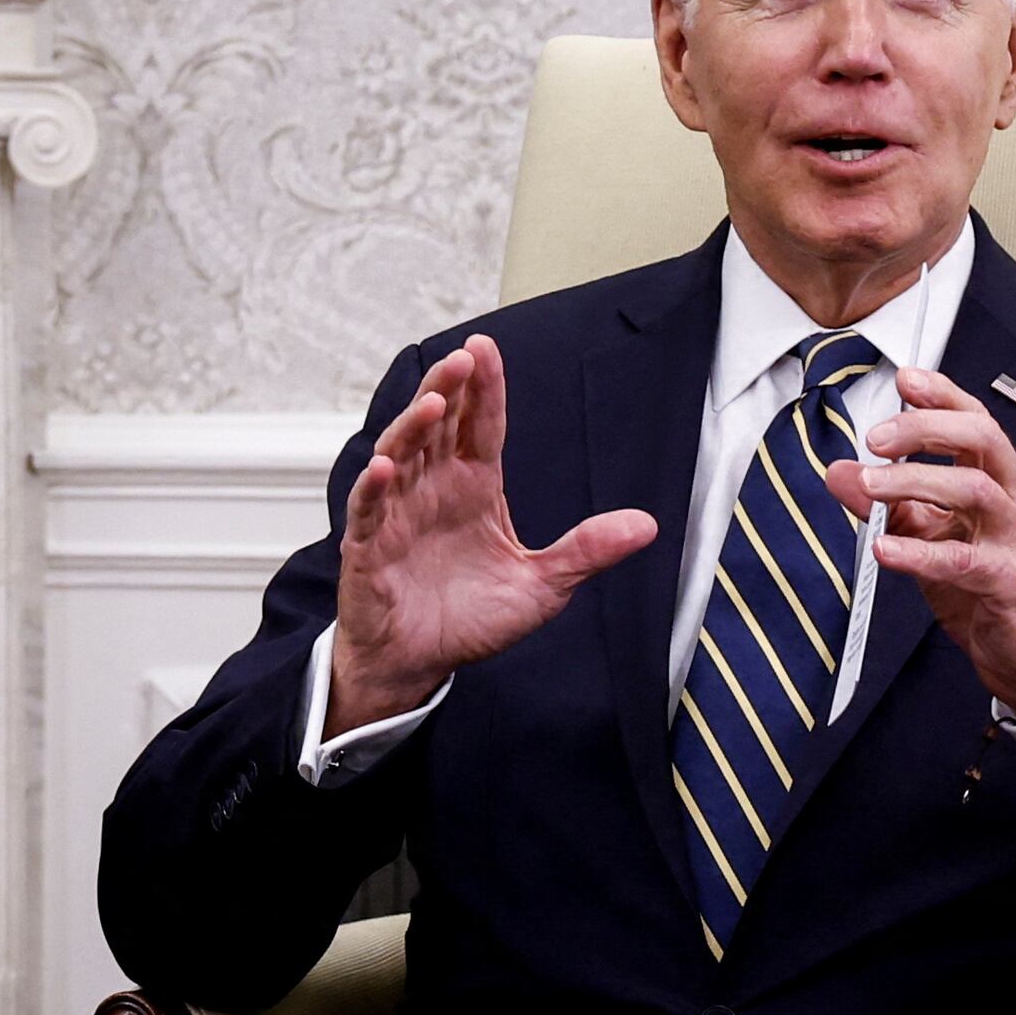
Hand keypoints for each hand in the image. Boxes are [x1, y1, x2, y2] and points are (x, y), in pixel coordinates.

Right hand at [326, 335, 660, 731]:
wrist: (421, 665)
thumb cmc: (471, 621)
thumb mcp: (543, 585)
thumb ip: (587, 550)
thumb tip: (647, 524)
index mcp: (474, 488)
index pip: (479, 427)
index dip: (484, 389)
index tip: (487, 349)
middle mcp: (433, 490)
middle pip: (436, 426)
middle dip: (447, 389)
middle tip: (463, 358)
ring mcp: (397, 514)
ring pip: (399, 455)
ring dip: (412, 427)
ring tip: (433, 403)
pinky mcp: (368, 547)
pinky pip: (368, 510)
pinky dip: (373, 488)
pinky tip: (384, 468)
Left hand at [823, 369, 1015, 720]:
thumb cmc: (988, 587)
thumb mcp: (932, 538)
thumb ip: (888, 505)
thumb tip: (839, 473)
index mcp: (1001, 483)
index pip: (978, 423)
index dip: (944, 395)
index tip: (906, 379)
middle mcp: (1015, 502)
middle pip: (982, 440)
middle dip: (927, 428)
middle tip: (876, 438)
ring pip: (975, 490)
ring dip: (915, 481)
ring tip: (870, 486)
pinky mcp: (1009, 583)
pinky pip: (963, 561)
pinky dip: (919, 553)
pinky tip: (884, 549)